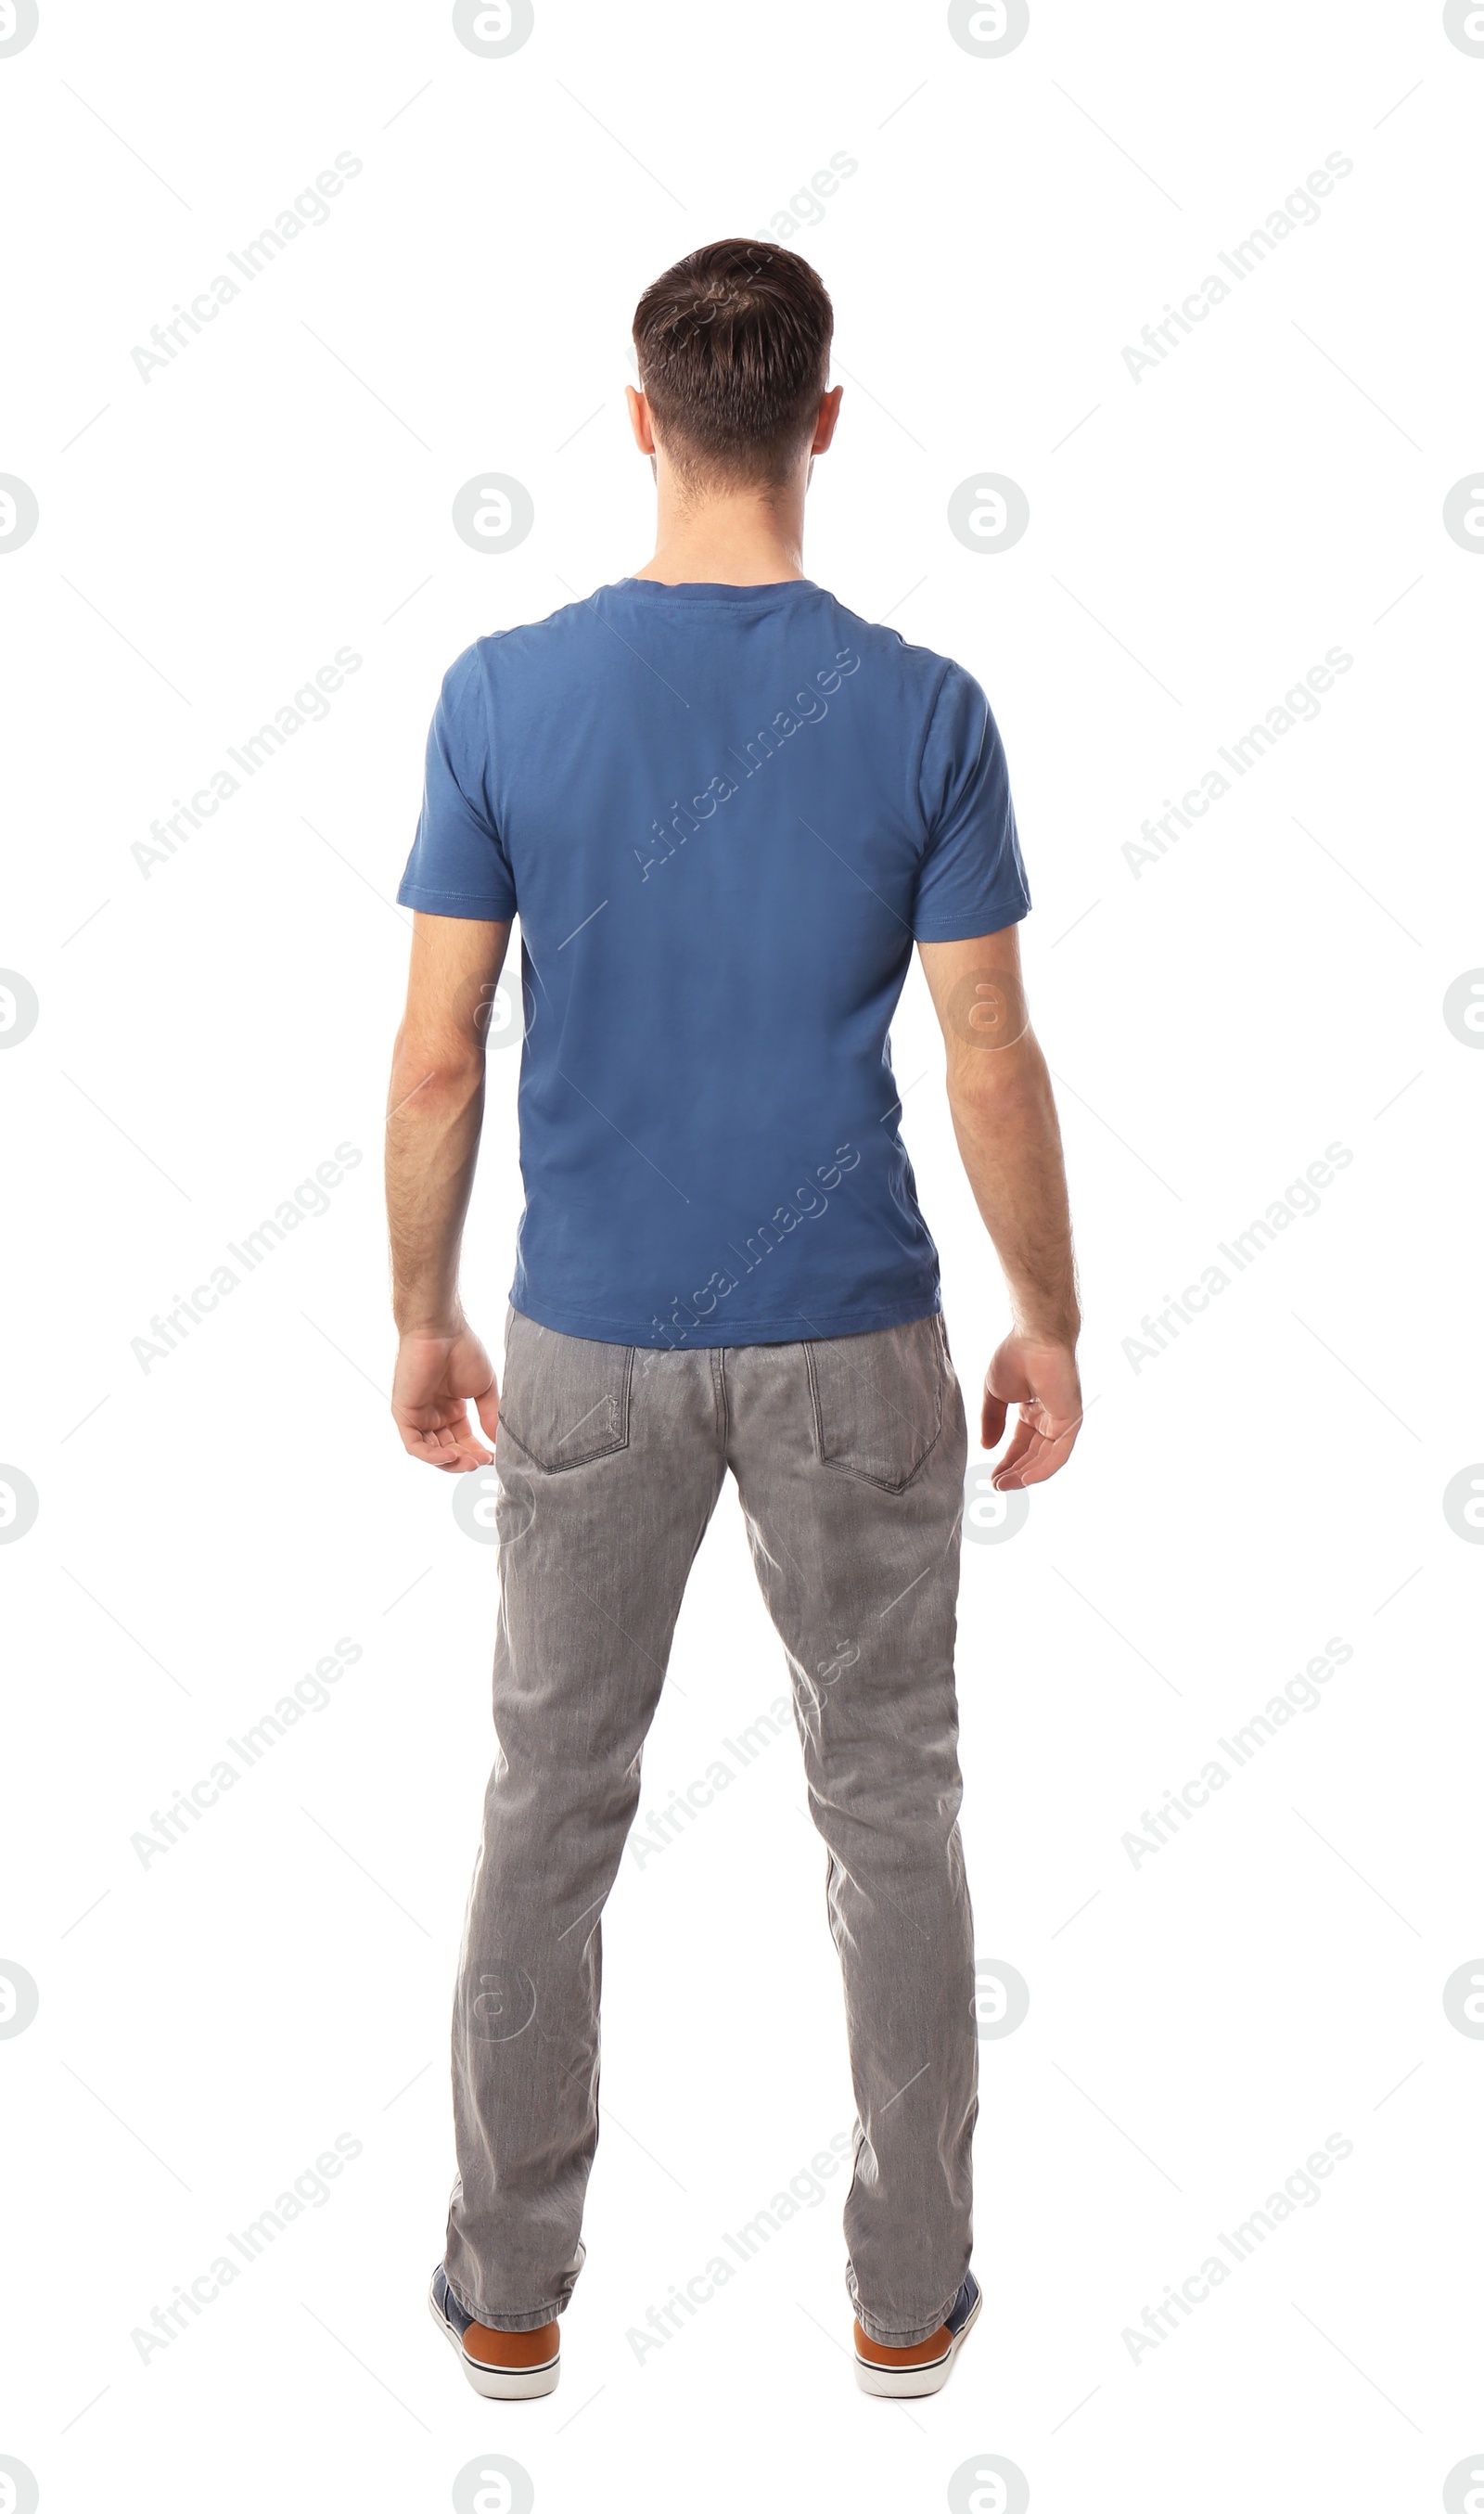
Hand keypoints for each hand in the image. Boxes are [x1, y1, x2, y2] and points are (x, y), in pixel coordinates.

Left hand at [391, 1324, 499, 1471]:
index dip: (477, 1452)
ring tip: (471, 1462)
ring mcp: (418, 1415)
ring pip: (431, 1452)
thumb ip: (490, 1415)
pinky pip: (415, 1446)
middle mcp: (433, 1414)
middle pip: (449, 1449)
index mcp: (451, 1408)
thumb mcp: (483, 1388)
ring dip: (451, 1462)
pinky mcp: (404, 1414)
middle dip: (467, 1459)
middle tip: (484, 1461)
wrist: (442, 1331)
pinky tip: (452, 1456)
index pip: (463, 1440)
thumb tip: (498, 1441)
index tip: (494, 1457)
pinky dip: (433, 1456)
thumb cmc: (463, 1350)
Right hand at [981, 1331, 1081, 1488]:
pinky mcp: (1071, 1419)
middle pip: (1033, 1454)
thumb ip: (991, 1421)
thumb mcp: (994, 1395)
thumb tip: (986, 1448)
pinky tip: (1024, 1479)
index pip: (1021, 1444)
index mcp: (1033, 1410)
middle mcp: (1050, 1417)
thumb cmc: (1015, 1356)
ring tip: (1004, 1486)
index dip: (1006, 1461)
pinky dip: (1043, 1468)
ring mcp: (1062, 1419)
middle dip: (1014, 1471)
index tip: (991, 1476)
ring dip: (1025, 1474)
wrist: (1033, 1337)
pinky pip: (1059, 1452)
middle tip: (996, 1486)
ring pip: (1046, 1458)